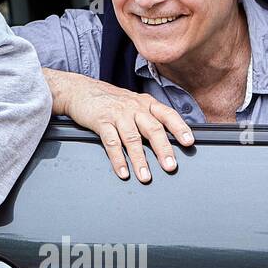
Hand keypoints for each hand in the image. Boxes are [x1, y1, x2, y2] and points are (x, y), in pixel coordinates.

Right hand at [44, 68, 192, 182]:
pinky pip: (111, 142)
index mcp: (145, 103)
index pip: (167, 115)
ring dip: (139, 159)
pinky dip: (117, 159)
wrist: (80, 90)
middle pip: (152, 129)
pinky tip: (123, 171)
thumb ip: (149, 117)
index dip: (179, 128)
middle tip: (170, 166)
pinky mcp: (101, 121)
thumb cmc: (110, 100)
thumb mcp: (133, 103)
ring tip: (145, 176)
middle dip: (163, 149)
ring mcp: (117, 114)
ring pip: (132, 138)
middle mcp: (134, 108)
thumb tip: (167, 140)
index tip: (188, 142)